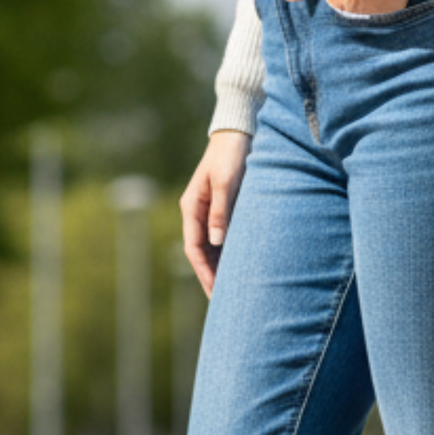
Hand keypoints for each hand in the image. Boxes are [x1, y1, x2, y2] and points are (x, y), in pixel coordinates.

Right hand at [180, 129, 250, 297]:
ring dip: (220, 267)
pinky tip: (241, 266)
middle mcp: (198, 212)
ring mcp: (210, 210)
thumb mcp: (227, 182)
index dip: (204, 272)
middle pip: (202, 252)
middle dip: (211, 276)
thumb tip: (217, 242)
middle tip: (224, 302)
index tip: (215, 292)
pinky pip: (223, 236)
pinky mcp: (224, 207)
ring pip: (212, 246)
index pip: (194, 248)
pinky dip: (229, 252)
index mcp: (192, 207)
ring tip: (232, 290)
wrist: (238, 132)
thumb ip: (222, 211)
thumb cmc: (232, 155)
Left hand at [283, 0, 408, 13]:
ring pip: (373, 15)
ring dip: (375, 4)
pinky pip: (391, 12)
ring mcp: (377, 10)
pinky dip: (391, 2)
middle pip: (355, 14)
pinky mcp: (396, 6)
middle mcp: (355, 10)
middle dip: (359, 1)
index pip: (337, 7)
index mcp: (336, 0)